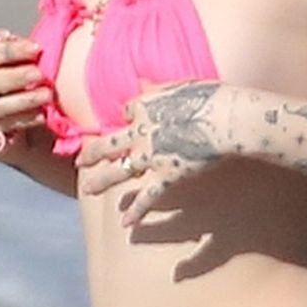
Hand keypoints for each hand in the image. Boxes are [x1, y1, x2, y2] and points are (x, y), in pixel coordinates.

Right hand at [0, 28, 51, 159]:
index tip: (35, 49)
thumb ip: (8, 48)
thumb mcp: (10, 60)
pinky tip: (42, 114)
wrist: (20, 126)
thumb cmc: (14, 80)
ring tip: (46, 94)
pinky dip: (22, 119)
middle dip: (12, 76)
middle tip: (39, 73)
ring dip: (20, 100)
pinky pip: (0, 129)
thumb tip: (24, 40)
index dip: (5, 52)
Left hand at [75, 79, 228, 226]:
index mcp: (146, 105)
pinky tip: (125, 224)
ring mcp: (151, 155)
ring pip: (118, 170)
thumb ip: (158, 87)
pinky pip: (147, 196)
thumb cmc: (211, 98)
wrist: (226, 118)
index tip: (130, 122)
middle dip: (93, 153)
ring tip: (87, 190)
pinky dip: (137, 210)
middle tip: (79, 162)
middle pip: (109, 143)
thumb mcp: (181, 85)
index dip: (129, 117)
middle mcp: (142, 132)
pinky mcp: (167, 175)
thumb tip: (142, 82)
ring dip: (101, 181)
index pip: (128, 111)